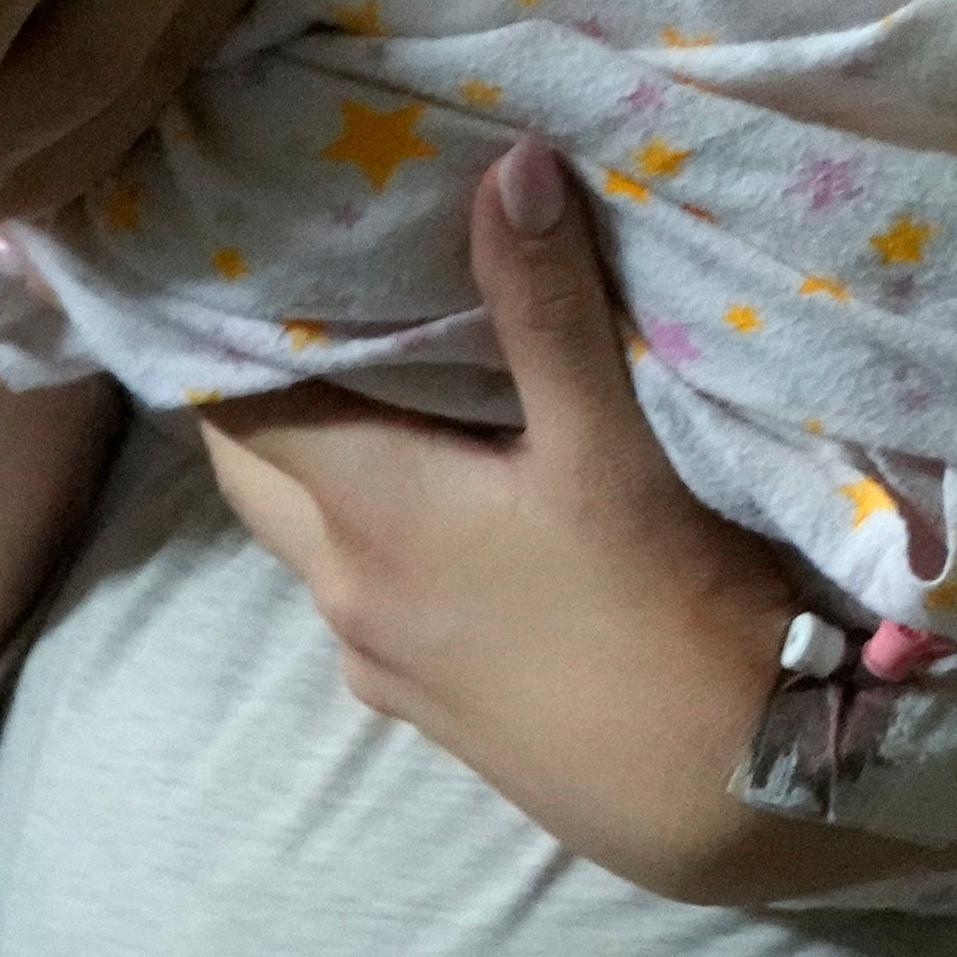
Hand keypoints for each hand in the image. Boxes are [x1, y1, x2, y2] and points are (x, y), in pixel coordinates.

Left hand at [194, 139, 859, 905]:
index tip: (246, 249)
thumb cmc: (662, 610)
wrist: (730, 795)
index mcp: (365, 516)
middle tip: (316, 292)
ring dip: (333, 461)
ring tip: (392, 375)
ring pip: (316, 534)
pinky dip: (384, 528)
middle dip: (267, 386)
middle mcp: (346, 593)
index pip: (230, 404)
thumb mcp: (610, 445)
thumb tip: (506, 162)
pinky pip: (372, 590)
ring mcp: (384, 661)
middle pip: (256, 470)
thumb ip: (546, 306)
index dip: (225, 325)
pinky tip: (461, 498)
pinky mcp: (434, 706)